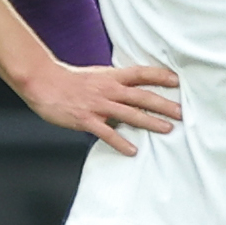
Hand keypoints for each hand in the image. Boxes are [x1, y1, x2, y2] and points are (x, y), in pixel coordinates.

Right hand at [20, 59, 179, 154]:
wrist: (43, 83)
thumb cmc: (69, 81)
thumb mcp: (96, 76)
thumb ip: (114, 84)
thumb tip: (131, 93)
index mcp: (111, 77)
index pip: (141, 73)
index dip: (160, 76)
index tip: (178, 81)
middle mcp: (108, 89)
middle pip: (142, 96)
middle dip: (164, 104)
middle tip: (182, 112)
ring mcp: (98, 105)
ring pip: (129, 114)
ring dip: (150, 122)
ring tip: (167, 129)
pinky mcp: (86, 119)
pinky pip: (107, 133)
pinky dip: (121, 142)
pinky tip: (133, 150)